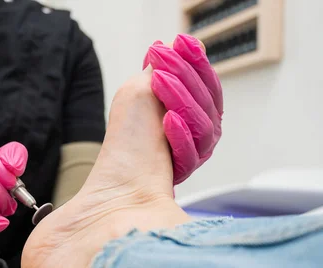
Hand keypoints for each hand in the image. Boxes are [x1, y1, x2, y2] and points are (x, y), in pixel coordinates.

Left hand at [143, 34, 222, 184]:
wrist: (115, 171)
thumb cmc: (128, 128)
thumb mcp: (142, 89)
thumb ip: (165, 68)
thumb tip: (180, 43)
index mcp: (197, 105)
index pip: (206, 80)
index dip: (195, 60)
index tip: (181, 42)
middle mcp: (202, 126)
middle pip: (207, 99)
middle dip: (185, 74)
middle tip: (162, 58)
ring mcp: (198, 149)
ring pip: (203, 123)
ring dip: (180, 99)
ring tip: (159, 81)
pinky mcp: (187, 168)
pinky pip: (192, 151)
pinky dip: (180, 134)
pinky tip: (168, 119)